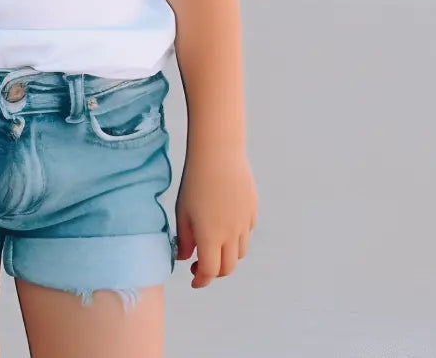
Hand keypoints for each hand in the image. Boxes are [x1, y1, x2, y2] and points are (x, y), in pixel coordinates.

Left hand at [175, 146, 256, 287]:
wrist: (218, 154)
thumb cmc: (195, 181)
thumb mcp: (182, 211)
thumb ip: (184, 239)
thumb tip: (185, 257)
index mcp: (211, 236)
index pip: (210, 271)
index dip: (201, 280)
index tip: (193, 280)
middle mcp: (232, 234)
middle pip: (228, 267)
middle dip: (214, 272)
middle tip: (199, 265)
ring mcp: (245, 223)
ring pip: (240, 252)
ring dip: (226, 257)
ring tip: (212, 245)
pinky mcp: (252, 210)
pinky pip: (247, 234)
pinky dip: (236, 239)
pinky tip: (224, 227)